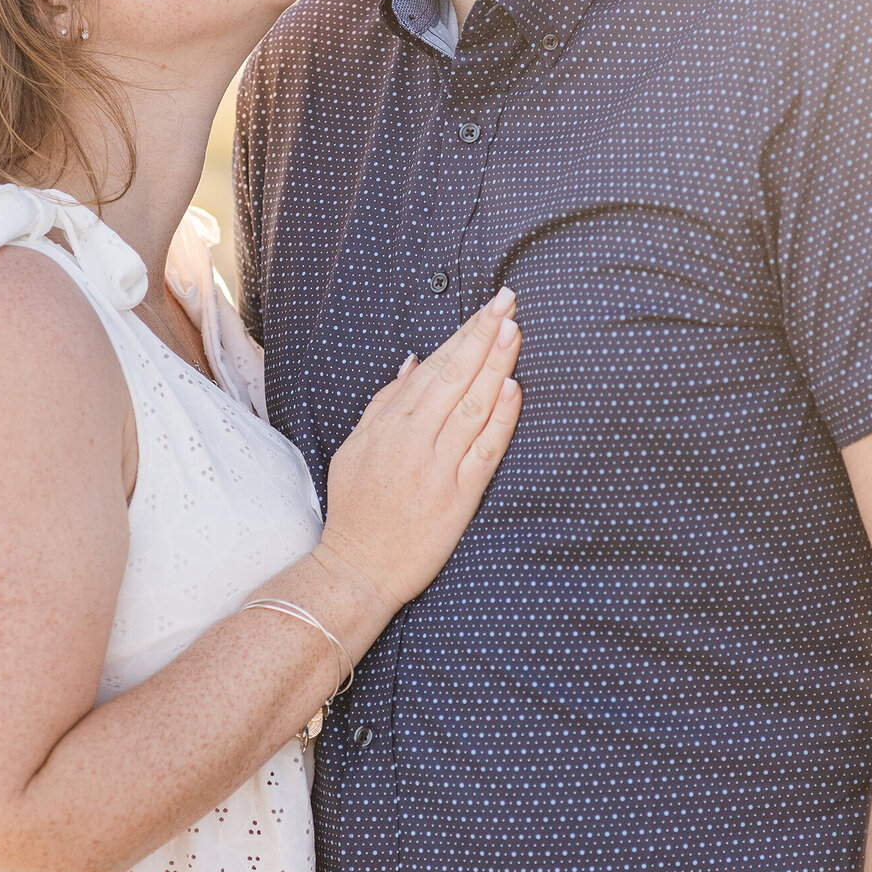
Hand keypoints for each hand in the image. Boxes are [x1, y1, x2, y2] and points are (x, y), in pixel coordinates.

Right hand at [319, 290, 521, 614]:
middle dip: (484, 335)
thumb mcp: (356, 448)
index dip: (465, 335)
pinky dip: (500, 418)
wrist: (358, 569)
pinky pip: (485, 450)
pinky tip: (513, 388)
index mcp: (387, 426)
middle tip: (509, 302)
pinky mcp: (458, 498)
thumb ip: (385, 403)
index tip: (490, 308)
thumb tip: (414, 361)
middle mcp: (412, 441)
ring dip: (496, 365)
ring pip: (473, 407)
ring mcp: (437, 469)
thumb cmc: (356, 509)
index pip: (435, 369)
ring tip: (515, 331)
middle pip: (455, 378)